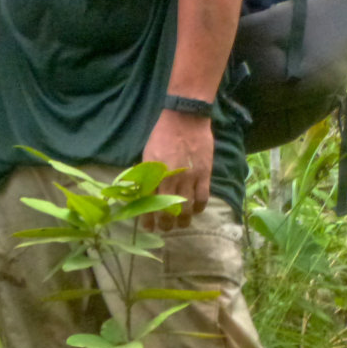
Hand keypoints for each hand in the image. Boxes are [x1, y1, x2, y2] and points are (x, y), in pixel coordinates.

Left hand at [142, 111, 213, 230]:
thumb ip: (146, 174)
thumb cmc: (162, 135)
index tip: (147, 226)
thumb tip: (142, 191)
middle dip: (166, 223)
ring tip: (181, 224)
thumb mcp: (147, 154)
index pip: (148, 202)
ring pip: (187, 208)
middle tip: (164, 228)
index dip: (147, 218)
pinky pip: (202, 198)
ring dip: (183, 220)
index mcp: (153, 173)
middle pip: (168, 209)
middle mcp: (170, 178)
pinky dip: (199, 208)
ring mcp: (189, 178)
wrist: (184, 119)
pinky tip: (196, 211)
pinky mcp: (204, 174)